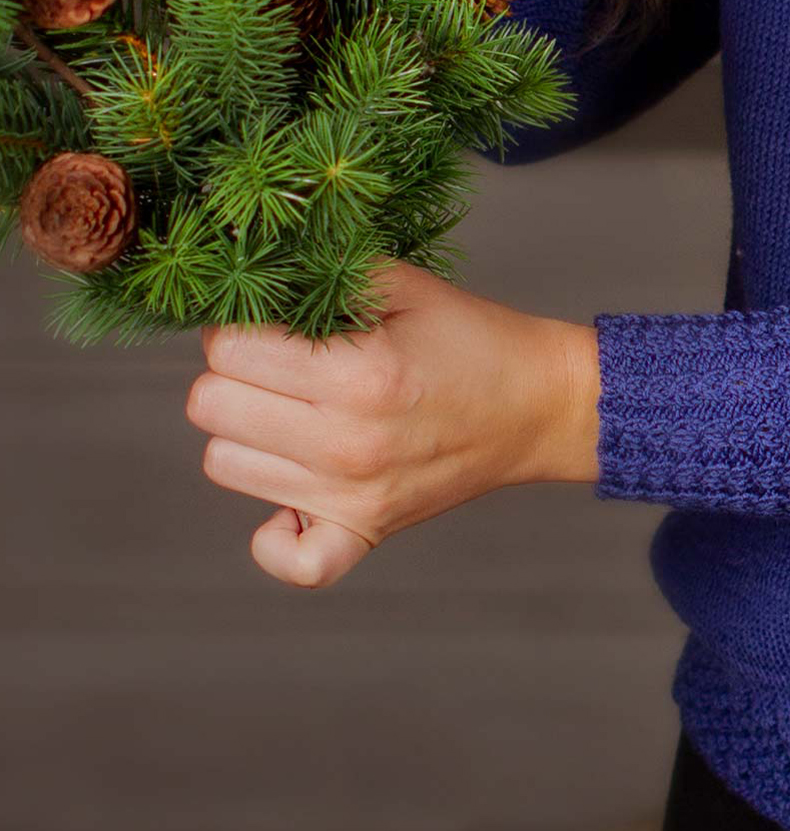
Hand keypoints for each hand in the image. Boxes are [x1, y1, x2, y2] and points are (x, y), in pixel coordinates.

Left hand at [186, 257, 601, 588]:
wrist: (538, 404)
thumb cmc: (471, 339)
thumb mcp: (405, 285)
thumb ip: (327, 274)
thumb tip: (253, 272)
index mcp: (359, 374)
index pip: (230, 348)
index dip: (240, 322)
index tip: (269, 319)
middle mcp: (346, 443)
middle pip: (210, 407)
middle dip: (235, 372)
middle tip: (279, 361)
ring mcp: (351, 497)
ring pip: (224, 464)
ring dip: (247, 432)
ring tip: (295, 410)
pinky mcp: (362, 533)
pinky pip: (283, 557)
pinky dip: (274, 531)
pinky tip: (294, 488)